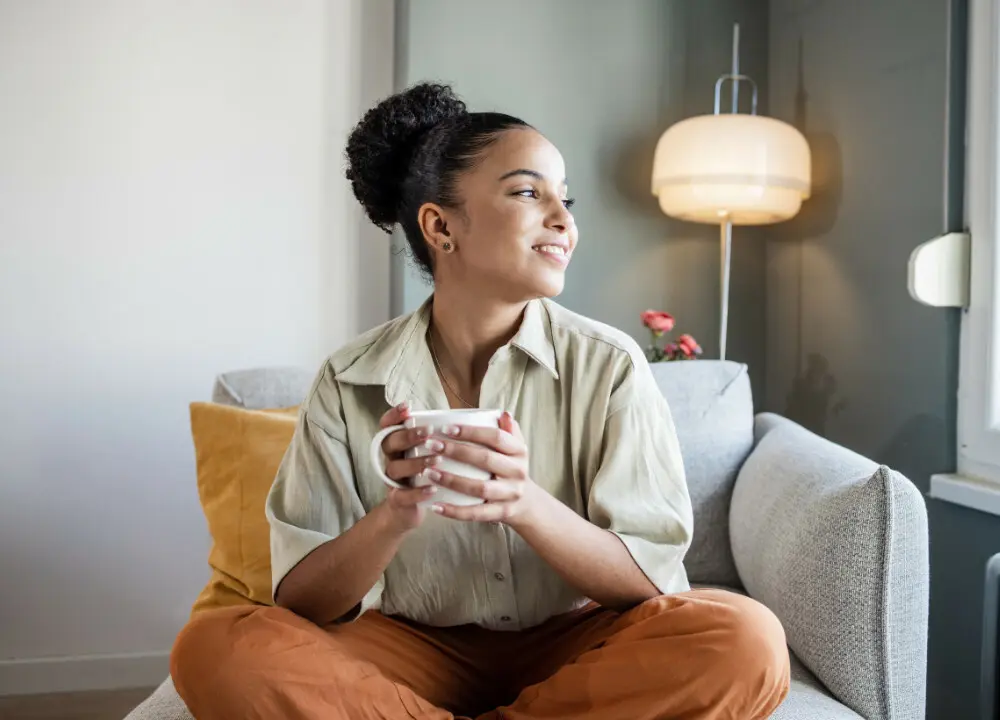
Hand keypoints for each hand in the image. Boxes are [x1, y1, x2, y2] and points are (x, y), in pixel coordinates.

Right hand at [376, 403, 442, 532]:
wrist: (411, 510)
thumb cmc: (427, 475)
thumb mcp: (430, 453)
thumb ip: (442, 436)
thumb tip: (475, 418)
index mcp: (398, 445)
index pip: (388, 425)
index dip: (394, 415)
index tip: (408, 407)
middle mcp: (392, 459)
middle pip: (390, 443)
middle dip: (408, 436)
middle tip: (428, 432)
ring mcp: (393, 479)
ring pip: (395, 468)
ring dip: (415, 463)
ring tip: (436, 460)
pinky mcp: (397, 500)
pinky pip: (403, 495)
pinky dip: (417, 492)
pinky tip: (432, 489)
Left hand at [429, 412, 542, 527]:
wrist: (527, 503)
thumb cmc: (511, 468)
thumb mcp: (515, 449)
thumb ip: (508, 430)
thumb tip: (502, 414)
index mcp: (519, 451)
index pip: (495, 437)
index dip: (471, 432)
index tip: (445, 428)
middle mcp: (518, 472)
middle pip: (485, 459)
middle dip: (456, 451)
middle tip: (431, 445)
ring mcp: (511, 494)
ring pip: (479, 488)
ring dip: (452, 480)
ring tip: (429, 473)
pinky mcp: (502, 513)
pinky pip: (476, 513)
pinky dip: (455, 511)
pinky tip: (436, 506)